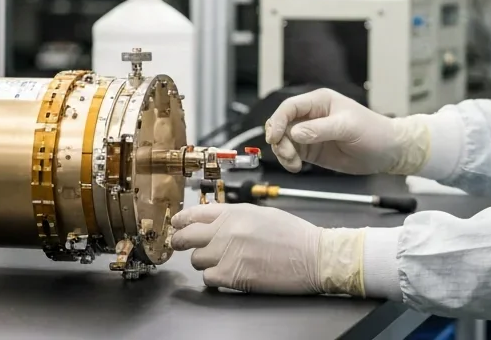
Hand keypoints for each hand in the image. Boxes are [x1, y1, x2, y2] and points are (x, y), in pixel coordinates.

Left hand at [172, 203, 362, 294]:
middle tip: (183, 245)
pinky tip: (226, 274)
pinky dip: (214, 278)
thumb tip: (213, 220)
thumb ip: (234, 215)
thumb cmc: (294, 235)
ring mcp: (227, 253)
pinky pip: (208, 278)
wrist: (313, 256)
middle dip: (182, 242)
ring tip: (220, 261)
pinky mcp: (232, 275)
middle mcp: (227, 230)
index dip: (181, 220)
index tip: (176, 225)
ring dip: (205, 261)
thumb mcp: (261, 214)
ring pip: (196, 260)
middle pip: (186, 236)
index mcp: (234, 212)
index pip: (194, 213)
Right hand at [263, 88, 428, 174]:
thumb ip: (320, 130)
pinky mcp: (311, 150)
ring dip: (282, 152)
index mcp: (319, 102)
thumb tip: (295, 133)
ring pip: (283, 140)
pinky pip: (291, 152)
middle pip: (282, 124)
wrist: (388, 152)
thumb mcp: (348, 127)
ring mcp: (310, 133)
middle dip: (279, 140)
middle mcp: (311, 116)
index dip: (278, 121)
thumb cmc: (373, 132)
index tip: (275, 138)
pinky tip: (296, 167)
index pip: (289, 107)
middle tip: (288, 155)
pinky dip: (288, 160)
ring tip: (294, 164)